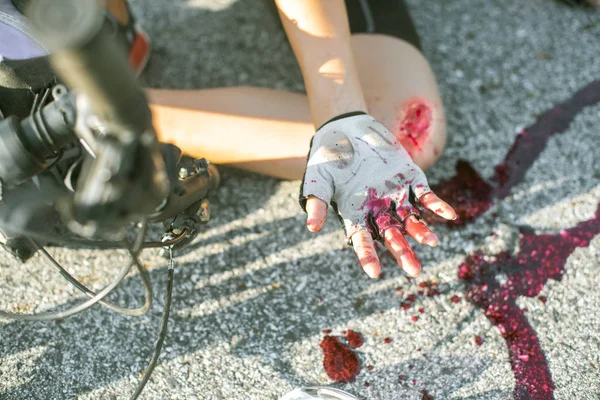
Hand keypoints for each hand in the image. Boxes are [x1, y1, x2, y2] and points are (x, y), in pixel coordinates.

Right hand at [300, 113, 455, 277]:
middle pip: (392, 236)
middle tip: (414, 271)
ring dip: (422, 232)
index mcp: (355, 214)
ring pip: (411, 220)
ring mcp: (395, 195)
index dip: (368, 256)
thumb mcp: (318, 178)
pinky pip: (426, 196)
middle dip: (403, 252)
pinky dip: (437, 205)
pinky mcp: (410, 178)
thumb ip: (316, 201)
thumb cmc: (327, 156)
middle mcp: (377, 210)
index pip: (362, 240)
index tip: (374, 273)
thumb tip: (311, 227)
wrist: (346, 128)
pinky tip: (450, 215)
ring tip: (433, 242)